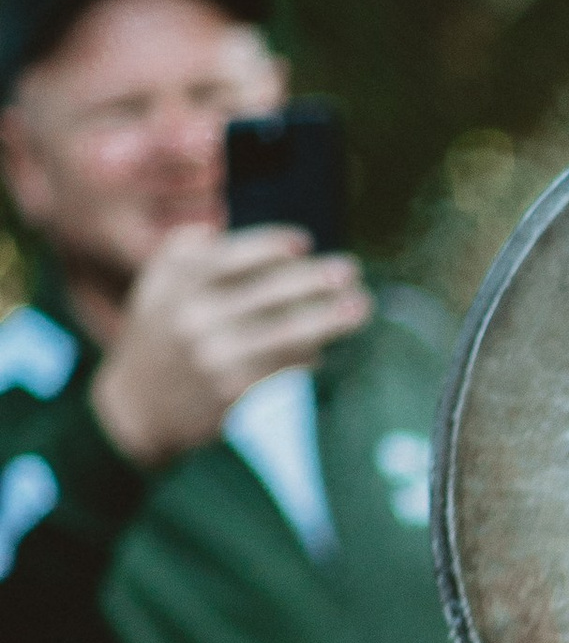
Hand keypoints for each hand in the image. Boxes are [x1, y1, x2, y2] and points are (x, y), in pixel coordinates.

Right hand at [90, 224, 372, 465]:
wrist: (135, 410)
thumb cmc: (158, 336)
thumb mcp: (158, 284)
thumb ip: (190, 250)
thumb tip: (236, 232)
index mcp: (179, 281)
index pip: (235, 254)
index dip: (274, 245)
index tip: (304, 242)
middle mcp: (196, 315)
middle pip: (273, 291)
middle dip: (319, 279)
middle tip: (351, 271)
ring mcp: (217, 355)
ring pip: (288, 332)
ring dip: (331, 319)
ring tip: (360, 307)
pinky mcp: (235, 391)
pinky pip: (285, 368)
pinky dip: (307, 358)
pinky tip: (321, 351)